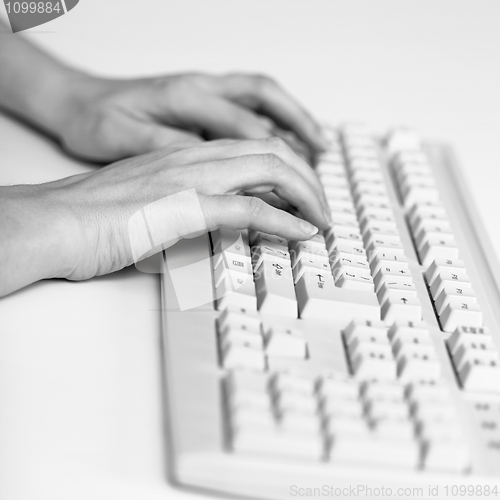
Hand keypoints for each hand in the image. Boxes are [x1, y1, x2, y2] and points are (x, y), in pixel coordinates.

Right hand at [0, 138, 329, 294]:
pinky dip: (284, 219)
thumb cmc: (91, 218)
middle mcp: (191, 157)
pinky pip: (249, 208)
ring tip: (323, 219)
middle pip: (270, 150)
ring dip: (306, 194)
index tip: (302, 193)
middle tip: (323, 207)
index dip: (286, 167)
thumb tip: (216, 237)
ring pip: (269, 169)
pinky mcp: (183, 207)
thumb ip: (186, 215)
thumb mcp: (149, 208)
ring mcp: (189, 178)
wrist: (52, 222)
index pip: (250, 148)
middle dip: (308, 178)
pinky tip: (302, 232)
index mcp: (184, 154)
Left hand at [56, 72, 327, 161]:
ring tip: (321, 149)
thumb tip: (223, 173)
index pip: (252, 139)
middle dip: (303, 148)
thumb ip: (178, 149)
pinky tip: (284, 140)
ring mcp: (203, 89)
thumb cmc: (95, 120)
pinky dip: (276, 121)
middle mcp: (201, 88)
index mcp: (185, 98)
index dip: (284, 179)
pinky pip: (250, 105)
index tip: (304, 212)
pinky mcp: (202, 99)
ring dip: (297, 122)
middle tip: (323, 187)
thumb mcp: (127, 139)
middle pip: (268, 112)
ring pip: (265, 98)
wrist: (73, 100)